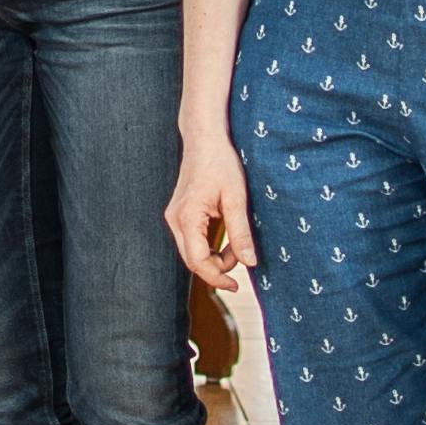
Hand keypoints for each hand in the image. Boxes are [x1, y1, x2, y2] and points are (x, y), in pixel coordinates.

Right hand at [165, 129, 258, 291]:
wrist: (205, 140)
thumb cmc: (221, 164)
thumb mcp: (236, 199)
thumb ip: (241, 232)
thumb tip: (250, 262)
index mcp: (187, 216)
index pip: (197, 260)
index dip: (217, 277)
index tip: (236, 285)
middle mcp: (175, 219)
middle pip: (191, 259)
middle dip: (216, 270)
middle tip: (239, 274)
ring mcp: (175, 216)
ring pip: (191, 251)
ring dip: (213, 258)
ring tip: (236, 249)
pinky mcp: (180, 213)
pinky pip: (191, 239)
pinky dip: (208, 246)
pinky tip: (225, 241)